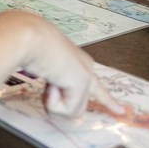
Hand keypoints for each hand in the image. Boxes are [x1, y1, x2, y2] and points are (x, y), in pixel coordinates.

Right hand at [0, 12, 123, 117]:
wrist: (28, 36)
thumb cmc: (28, 44)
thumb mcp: (41, 65)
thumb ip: (51, 79)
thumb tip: (52, 92)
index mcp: (76, 59)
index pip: (95, 85)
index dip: (107, 99)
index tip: (121, 110)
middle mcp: (85, 66)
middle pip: (77, 104)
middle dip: (57, 104)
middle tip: (47, 85)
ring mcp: (87, 74)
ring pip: (72, 111)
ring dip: (53, 103)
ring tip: (46, 80)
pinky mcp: (83, 82)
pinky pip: (68, 110)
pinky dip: (54, 102)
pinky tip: (51, 82)